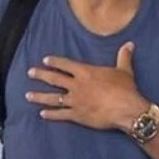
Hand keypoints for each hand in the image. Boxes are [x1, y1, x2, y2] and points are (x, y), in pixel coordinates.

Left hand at [26, 42, 147, 131]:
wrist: (126, 109)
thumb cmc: (125, 89)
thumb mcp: (124, 70)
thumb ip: (123, 57)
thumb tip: (130, 44)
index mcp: (86, 72)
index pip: (66, 65)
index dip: (55, 62)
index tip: (45, 60)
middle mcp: (77, 85)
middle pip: (55, 79)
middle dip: (41, 75)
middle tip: (30, 73)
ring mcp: (75, 101)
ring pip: (53, 98)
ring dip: (39, 96)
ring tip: (28, 95)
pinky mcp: (77, 115)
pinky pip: (61, 115)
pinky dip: (51, 114)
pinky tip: (42, 114)